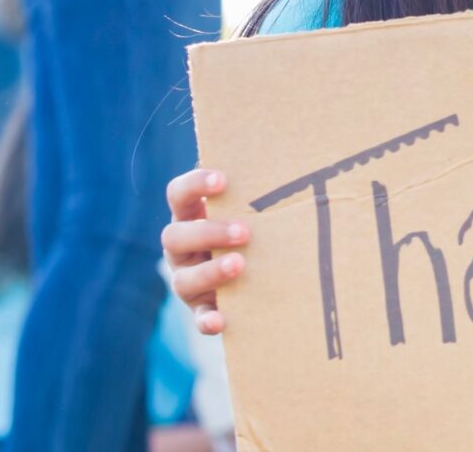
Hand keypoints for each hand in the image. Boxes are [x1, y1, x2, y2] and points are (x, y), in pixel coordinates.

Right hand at [162, 167, 247, 335]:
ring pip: (183, 278)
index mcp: (191, 215)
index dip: (195, 184)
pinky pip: (198, 317)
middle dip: (209, 232)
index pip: (178, 194)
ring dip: (210, 272)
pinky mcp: (201, 309)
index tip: (223, 180)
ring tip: (239, 266)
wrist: (253, 273)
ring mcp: (187, 279)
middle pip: (175, 236)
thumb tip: (297, 150)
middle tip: (244, 231)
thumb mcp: (250, 206)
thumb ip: (257, 186)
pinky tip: (220, 320)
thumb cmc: (254, 225)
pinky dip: (207, 320)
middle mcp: (182, 247)